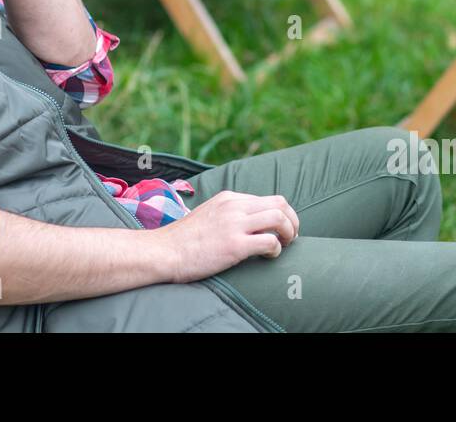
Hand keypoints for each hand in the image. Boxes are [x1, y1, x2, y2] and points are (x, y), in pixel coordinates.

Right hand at [153, 190, 299, 283]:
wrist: (163, 252)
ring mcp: (234, 225)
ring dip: (288, 233)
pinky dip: (276, 250)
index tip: (281, 230)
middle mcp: (234, 206)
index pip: (268, 198)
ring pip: (279, 218)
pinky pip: (270, 242)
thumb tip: (246, 223)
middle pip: (280, 203)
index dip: (281, 214)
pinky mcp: (235, 245)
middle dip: (292, 221)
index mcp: (228, 198)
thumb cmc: (183, 240)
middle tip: (291, 238)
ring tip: (284, 246)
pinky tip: (268, 257)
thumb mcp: (207, 215)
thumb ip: (226, 214)